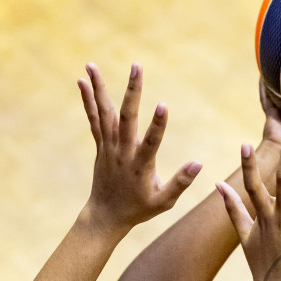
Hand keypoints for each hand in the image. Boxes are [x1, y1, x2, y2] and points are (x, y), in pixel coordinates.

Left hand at [77, 62, 201, 235]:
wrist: (106, 215)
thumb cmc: (139, 209)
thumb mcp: (163, 202)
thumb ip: (180, 183)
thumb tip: (198, 164)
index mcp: (140, 167)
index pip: (151, 143)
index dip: (158, 125)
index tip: (164, 105)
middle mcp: (122, 153)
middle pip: (126, 118)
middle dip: (132, 92)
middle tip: (137, 67)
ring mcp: (108, 147)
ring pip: (104, 113)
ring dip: (99, 88)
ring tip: (91, 65)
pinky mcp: (101, 145)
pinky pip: (94, 119)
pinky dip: (88, 100)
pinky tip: (82, 81)